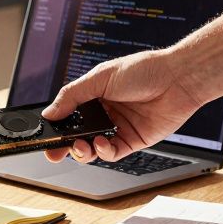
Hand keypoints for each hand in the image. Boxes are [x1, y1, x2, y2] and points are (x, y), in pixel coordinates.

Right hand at [41, 49, 207, 162]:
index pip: (68, 115)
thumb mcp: (99, 77)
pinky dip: (104, 151)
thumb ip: (72, 96)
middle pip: (77, 135)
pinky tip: (102, 143)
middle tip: (54, 152)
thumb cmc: (143, 70)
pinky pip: (112, 153)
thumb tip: (49, 113)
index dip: (56, 127)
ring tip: (81, 145)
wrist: (177, 79)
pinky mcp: (133, 141)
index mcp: (92, 96)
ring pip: (92, 148)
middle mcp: (104, 113)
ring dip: (83, 151)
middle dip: (64, 146)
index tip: (45, 137)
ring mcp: (118, 128)